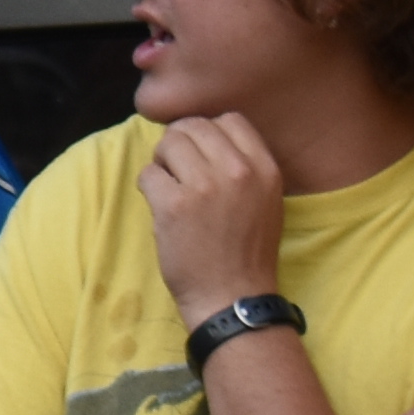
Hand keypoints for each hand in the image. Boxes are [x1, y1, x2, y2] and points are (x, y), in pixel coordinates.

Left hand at [139, 111, 289, 325]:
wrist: (233, 295)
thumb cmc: (246, 251)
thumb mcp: (265, 200)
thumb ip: (244, 166)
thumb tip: (206, 137)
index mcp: (265, 168)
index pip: (230, 119)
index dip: (207, 132)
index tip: (200, 154)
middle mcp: (238, 171)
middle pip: (193, 126)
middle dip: (178, 144)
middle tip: (177, 171)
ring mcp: (205, 186)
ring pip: (168, 144)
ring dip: (162, 163)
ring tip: (170, 188)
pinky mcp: (174, 205)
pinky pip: (148, 174)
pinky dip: (148, 187)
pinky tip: (161, 206)